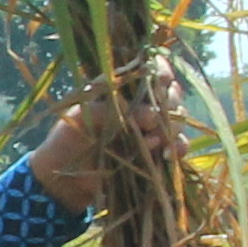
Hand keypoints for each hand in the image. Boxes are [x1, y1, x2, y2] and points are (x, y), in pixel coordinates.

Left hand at [29, 83, 191, 209]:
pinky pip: (180, 144)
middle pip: (171, 92)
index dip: (161, 71)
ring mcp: (153, 127)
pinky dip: (178, 147)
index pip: (151, 68)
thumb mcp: (83, 117)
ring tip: (153, 141)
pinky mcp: (159, 150)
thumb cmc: (69, 138)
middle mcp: (143, 103)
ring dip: (171, 127)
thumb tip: (151, 116)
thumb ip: (112, 111)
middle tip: (151, 120)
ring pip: (178, 117)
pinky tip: (167, 154)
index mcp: (123, 86)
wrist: (67, 178)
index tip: (160, 82)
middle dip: (168, 102)